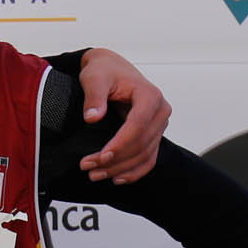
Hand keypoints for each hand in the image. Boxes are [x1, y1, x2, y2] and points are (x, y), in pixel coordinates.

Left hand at [77, 48, 169, 182]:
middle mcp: (160, 111)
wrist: (111, 68)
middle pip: (141, 144)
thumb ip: (94, 96)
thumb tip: (92, 117)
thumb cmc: (104, 70)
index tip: (101, 156)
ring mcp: (158, 125)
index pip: (138, 125)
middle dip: (115, 160)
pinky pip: (148, 157)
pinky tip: (117, 179)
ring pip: (145, 155)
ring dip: (121, 169)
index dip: (120, 144)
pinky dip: (134, 171)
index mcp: (150, 96)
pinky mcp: (153, 134)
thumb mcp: (94, 77)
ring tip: (95, 175)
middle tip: (87, 167)